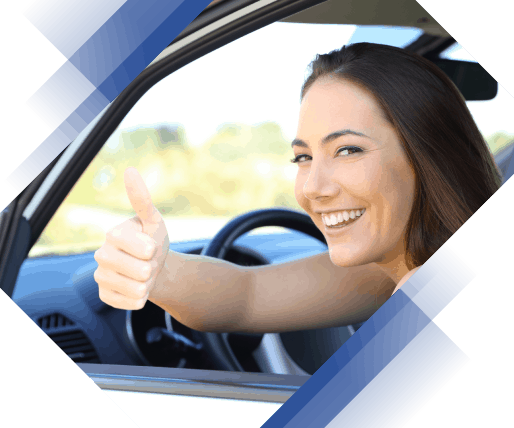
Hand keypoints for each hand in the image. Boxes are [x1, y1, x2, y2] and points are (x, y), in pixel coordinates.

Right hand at [94, 167, 169, 309]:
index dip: (154, 249)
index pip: (145, 249)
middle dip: (153, 268)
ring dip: (147, 284)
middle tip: (148, 262)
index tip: (151, 245)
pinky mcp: (105, 296)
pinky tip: (135, 287)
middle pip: (141, 271)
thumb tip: (130, 170)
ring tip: (142, 274)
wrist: (152, 267)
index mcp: (113, 234)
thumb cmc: (153, 241)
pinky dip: (141, 298)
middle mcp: (101, 255)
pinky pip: (132, 303)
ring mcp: (101, 277)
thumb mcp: (154, 221)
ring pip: (138, 289)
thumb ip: (142, 200)